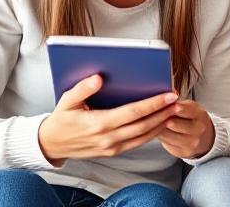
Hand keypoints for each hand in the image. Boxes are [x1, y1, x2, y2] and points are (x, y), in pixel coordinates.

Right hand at [37, 75, 176, 163]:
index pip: (133, 112)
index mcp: (98, 123)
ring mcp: (111, 147)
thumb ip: (82, 88)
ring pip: (143, 137)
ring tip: (174, 110)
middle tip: (178, 100)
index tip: (169, 95)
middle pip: (143, 125)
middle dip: (163, 113)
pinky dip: (151, 133)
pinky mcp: (113, 152)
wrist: (51, 144)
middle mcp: (107, 138)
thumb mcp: (66, 101)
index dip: (153, 104)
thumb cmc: (61, 119)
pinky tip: (160, 123)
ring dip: (161, 123)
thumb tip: (98, 78)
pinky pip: (137, 143)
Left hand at [158, 100, 215, 158]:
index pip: (181, 109)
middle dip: (160, 117)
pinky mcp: (182, 152)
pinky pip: (164, 143)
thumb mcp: (191, 107)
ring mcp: (191, 142)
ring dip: (157, 127)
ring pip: (165, 134)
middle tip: (153, 113)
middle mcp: (198, 129)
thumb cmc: (194, 119)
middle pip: (171, 122)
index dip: (168, 107)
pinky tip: (160, 131)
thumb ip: (178, 104)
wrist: (206, 138)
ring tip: (154, 122)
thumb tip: (160, 102)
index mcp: (199, 114)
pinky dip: (159, 136)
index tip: (160, 104)